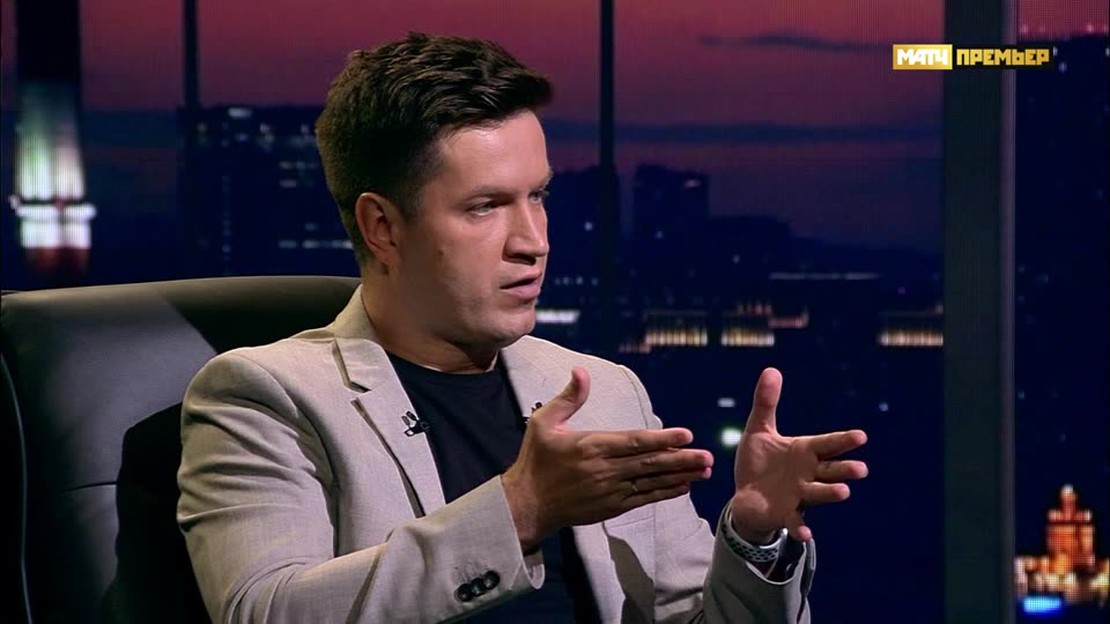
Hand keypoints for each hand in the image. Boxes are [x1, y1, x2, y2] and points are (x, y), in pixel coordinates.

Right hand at [502, 367, 713, 550]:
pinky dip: (664, 493)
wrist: (527, 504)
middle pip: (650, 463)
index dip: (663, 438)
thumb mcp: (543, 423)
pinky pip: (644, 499)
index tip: (686, 434)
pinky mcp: (611, 507)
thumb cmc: (536, 460)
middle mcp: (604, 470)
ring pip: (651, 482)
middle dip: (682, 459)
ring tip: (705, 471)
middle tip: (708, 456)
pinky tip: (683, 486)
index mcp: (591, 446)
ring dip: (680, 476)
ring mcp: (610, 491)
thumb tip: (581, 370)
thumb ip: (568, 398)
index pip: (634, 442)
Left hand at [730, 368, 867, 543]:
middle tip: (861, 468)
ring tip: (844, 492)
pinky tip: (806, 534)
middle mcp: (808, 474)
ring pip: (818, 494)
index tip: (861, 436)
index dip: (843, 441)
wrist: (747, 495)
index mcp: (804, 452)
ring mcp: (799, 495)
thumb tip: (771, 369)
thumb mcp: (759, 430)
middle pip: (830, 470)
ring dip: (831, 493)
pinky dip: (801, 528)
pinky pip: (795, 521)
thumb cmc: (759, 462)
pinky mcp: (785, 513)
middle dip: (845, 469)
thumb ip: (766, 403)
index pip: (827, 444)